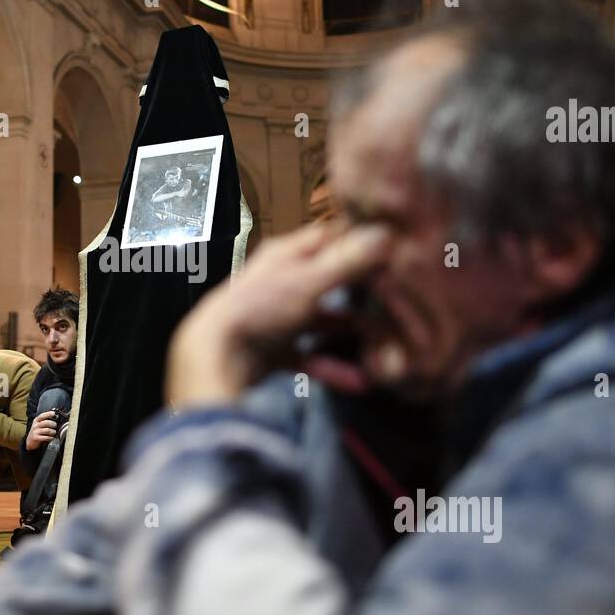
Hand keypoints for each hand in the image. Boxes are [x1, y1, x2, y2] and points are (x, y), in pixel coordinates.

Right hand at [25, 411, 58, 450]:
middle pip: (46, 422)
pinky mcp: (36, 438)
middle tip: (55, 426)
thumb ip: (46, 420)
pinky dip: (50, 438)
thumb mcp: (39, 424)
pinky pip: (46, 437)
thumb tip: (56, 417)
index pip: (42, 415)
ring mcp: (35, 431)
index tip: (53, 413)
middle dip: (53, 424)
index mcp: (36, 420)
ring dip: (53, 432)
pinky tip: (51, 438)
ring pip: (48, 430)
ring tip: (54, 432)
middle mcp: (35, 425)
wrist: (31, 440)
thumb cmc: (38, 431)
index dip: (48, 414)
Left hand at [166, 223, 387, 407]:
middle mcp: (281, 281)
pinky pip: (309, 355)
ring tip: (386, 341)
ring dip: (352, 330)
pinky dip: (332, 367)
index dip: (360, 239)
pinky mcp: (272, 350)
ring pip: (322, 319)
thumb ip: (346, 261)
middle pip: (330, 279)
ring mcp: (276, 317)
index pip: (329, 237)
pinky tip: (359, 381)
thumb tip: (384, 233)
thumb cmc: (257, 310)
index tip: (394, 247)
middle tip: (398, 295)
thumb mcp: (308, 282)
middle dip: (363, 289)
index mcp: (285, 255)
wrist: (217, 358)